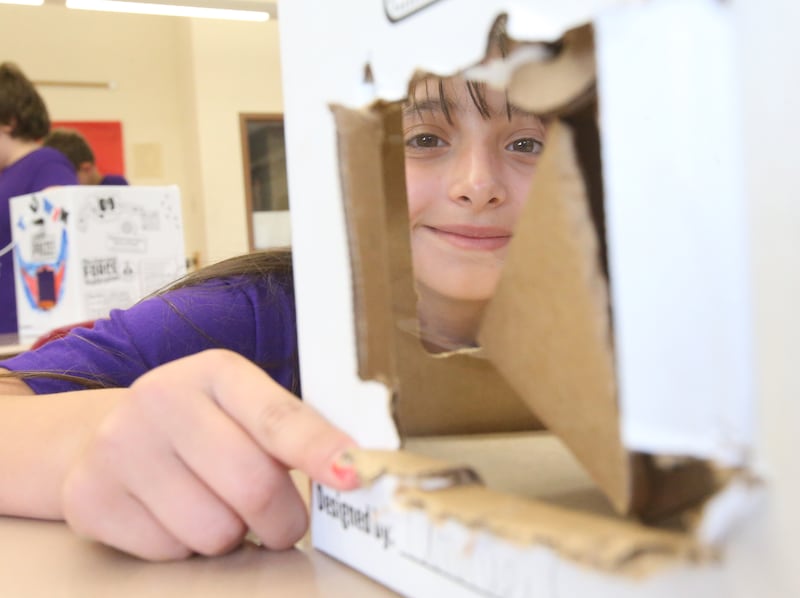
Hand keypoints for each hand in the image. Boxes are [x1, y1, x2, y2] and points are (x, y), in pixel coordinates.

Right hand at [60, 349, 358, 560]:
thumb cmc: (202, 426)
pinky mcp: (91, 497)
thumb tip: (352, 470)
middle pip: (253, 485)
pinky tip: (176, 516)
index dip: (320, 450)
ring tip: (218, 507)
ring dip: (233, 535)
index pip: (277, 417)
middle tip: (282, 521)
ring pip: (214, 530)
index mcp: (217, 372)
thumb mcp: (245, 408)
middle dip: (283, 520)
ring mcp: (120, 447)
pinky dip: (187, 548)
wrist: (109, 434)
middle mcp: (163, 398)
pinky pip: (170, 553)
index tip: (353, 474)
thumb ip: (295, 434)